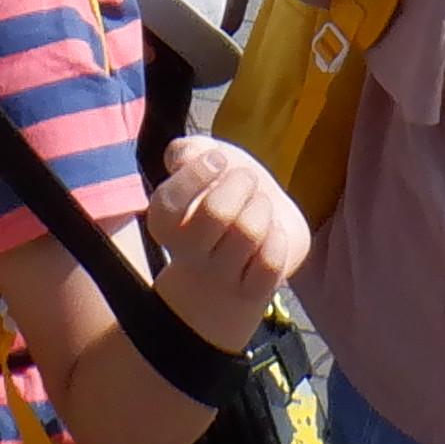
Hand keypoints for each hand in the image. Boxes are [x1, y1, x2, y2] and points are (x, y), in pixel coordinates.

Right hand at [140, 132, 309, 351]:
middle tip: (247, 179)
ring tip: (260, 206)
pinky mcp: (254, 292)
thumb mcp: (202, 167)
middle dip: (241, 183)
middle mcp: (188, 255)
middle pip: (216, 212)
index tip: (218, 159)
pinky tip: (273, 234)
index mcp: (166, 224)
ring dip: (262, 207)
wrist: (246, 258)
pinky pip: (270, 261)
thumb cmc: (220, 202)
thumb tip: (183, 158)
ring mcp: (221, 277)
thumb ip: (186, 152)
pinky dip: (278, 238)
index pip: (169, 202)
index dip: (197, 173)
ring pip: (249, 232)